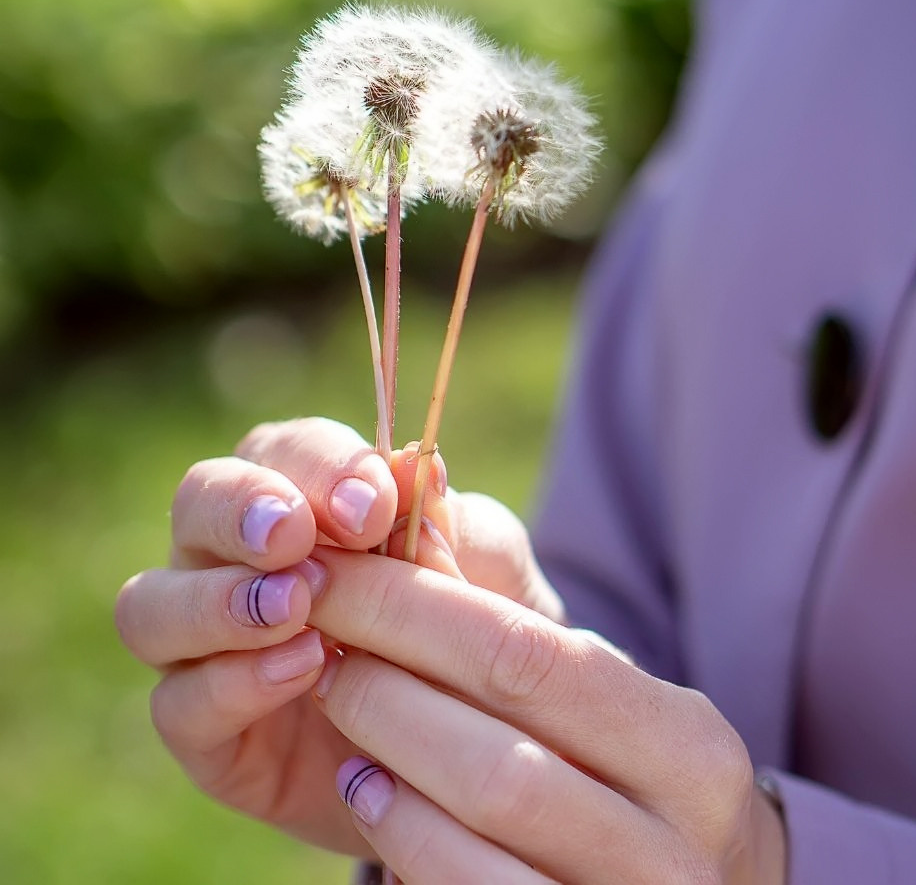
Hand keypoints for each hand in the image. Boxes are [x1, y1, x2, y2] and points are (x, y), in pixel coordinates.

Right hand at [114, 416, 564, 855]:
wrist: (473, 743)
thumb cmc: (472, 630)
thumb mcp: (484, 570)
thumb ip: (452, 524)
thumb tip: (414, 468)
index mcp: (302, 498)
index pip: (285, 450)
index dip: (321, 466)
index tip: (374, 501)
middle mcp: (234, 558)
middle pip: (197, 500)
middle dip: (242, 509)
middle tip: (295, 535)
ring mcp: (206, 645)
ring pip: (152, 604)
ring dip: (219, 599)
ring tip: (296, 606)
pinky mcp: (206, 733)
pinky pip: (179, 704)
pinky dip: (235, 683)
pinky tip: (302, 670)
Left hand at [307, 552, 787, 883]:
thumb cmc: (620, 765)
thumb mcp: (591, 685)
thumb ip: (502, 599)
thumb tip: (411, 494)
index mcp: (692, 751)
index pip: (531, 660)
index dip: (414, 610)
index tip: (335, 569)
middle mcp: (680, 851)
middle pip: (499, 756)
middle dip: (384, 683)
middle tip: (317, 635)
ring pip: (480, 833)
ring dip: (384, 754)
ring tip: (335, 699)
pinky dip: (402, 837)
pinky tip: (366, 788)